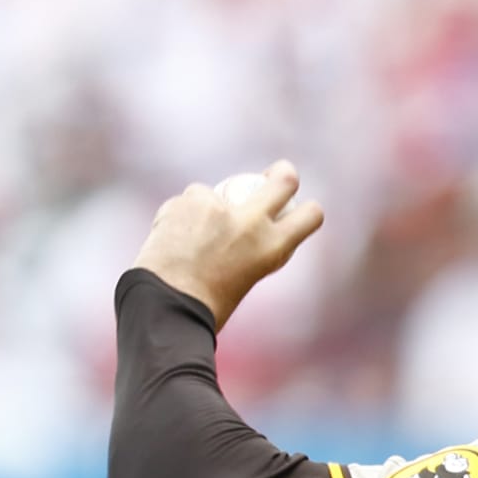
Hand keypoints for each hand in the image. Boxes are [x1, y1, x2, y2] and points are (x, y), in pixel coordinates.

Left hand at [132, 159, 324, 331]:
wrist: (166, 304)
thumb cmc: (209, 304)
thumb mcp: (249, 276)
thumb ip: (254, 249)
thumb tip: (254, 232)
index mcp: (273, 247)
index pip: (311, 215)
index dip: (309, 210)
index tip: (301, 208)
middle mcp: (252, 222)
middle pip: (283, 180)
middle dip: (284, 173)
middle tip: (279, 172)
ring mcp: (220, 207)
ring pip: (216, 193)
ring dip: (207, 206)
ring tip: (191, 239)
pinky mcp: (188, 200)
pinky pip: (187, 202)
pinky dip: (181, 216)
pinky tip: (172, 238)